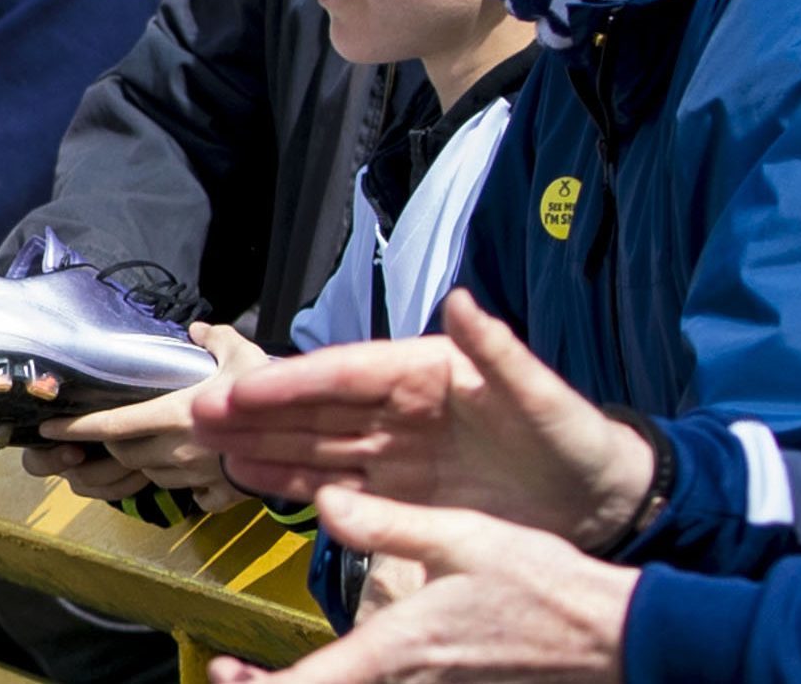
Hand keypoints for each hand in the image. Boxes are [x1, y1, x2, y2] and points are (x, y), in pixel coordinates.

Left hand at [24, 323, 269, 509]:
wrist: (308, 444)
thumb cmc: (268, 398)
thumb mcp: (243, 353)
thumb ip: (215, 339)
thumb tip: (197, 329)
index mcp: (175, 415)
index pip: (111, 425)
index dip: (76, 427)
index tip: (48, 426)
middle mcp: (177, 450)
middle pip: (124, 452)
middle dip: (111, 441)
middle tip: (110, 426)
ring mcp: (194, 475)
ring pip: (148, 472)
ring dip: (142, 459)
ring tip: (149, 442)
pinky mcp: (215, 493)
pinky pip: (187, 493)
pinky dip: (179, 481)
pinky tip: (188, 467)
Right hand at [191, 290, 652, 547]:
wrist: (602, 500)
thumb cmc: (576, 440)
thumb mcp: (543, 396)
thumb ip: (499, 352)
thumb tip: (463, 301)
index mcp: (427, 372)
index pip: (344, 375)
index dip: (290, 383)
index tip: (239, 388)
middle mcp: (400, 409)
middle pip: (315, 408)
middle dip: (256, 412)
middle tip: (197, 413)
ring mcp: (396, 453)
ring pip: (314, 445)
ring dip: (261, 445)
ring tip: (207, 443)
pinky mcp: (400, 495)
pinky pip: (334, 485)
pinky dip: (291, 482)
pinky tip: (250, 476)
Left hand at [207, 487, 635, 683]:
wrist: (608, 635)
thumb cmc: (542, 589)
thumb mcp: (461, 537)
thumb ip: (386, 522)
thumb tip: (326, 500)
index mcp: (397, 649)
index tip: (219, 670)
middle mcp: (403, 680)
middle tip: (227, 669)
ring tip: (254, 666)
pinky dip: (339, 678)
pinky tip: (333, 658)